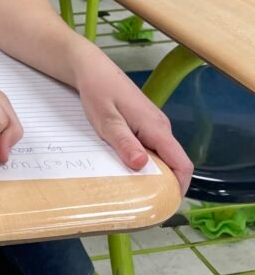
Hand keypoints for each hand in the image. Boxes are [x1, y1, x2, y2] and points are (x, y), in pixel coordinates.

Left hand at [77, 60, 192, 194]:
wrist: (91, 67)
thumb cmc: (98, 91)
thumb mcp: (107, 120)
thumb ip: (124, 142)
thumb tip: (141, 165)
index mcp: (156, 127)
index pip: (182, 163)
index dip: (180, 187)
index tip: (166, 206)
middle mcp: (160, 127)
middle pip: (173, 163)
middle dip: (164, 184)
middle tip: (144, 205)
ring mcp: (153, 125)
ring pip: (161, 156)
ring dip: (152, 173)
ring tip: (133, 192)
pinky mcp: (143, 123)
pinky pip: (151, 148)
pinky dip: (144, 161)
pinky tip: (126, 169)